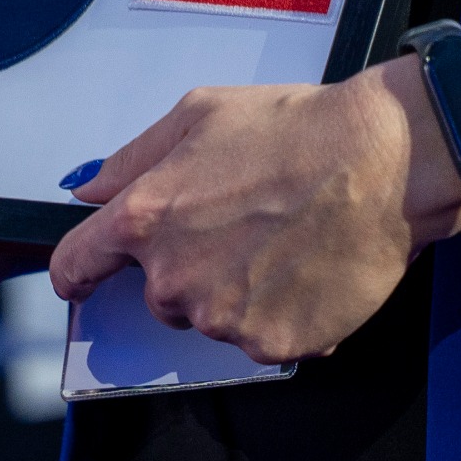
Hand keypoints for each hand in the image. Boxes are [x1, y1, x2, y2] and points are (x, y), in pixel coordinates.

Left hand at [47, 58, 460, 365]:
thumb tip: (88, 189)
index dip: (76, 272)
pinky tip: (306, 270)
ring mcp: (222, 319)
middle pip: (157, 294)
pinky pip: (261, 338)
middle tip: (240, 225)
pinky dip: (279, 313)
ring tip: (283, 242)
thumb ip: (130, 161)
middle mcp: (174, 278)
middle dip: (186, 267)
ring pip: (211, 317)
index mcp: (144, 218)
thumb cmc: (295, 131)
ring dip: (235, 292)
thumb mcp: (197, 116)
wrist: (383, 165)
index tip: (81, 279)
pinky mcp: (271, 345)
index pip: (77, 264)